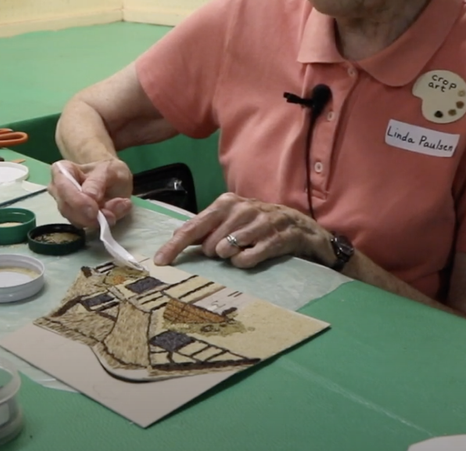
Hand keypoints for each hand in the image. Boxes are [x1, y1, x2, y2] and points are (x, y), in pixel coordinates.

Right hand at [48, 159, 132, 228]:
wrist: (116, 181)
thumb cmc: (109, 171)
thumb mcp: (110, 170)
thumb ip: (98, 181)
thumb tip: (89, 195)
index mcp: (62, 170)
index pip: (62, 186)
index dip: (76, 200)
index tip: (94, 209)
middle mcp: (59, 190)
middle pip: (66, 207)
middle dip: (88, 215)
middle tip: (110, 215)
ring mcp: (66, 206)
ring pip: (76, 220)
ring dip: (98, 219)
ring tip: (119, 208)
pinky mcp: (76, 219)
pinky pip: (86, 226)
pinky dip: (102, 223)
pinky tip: (114, 214)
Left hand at [153, 193, 332, 267]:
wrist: (305, 228)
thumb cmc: (260, 227)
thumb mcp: (232, 223)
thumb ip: (207, 230)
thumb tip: (177, 241)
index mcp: (226, 203)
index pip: (193, 226)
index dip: (174, 245)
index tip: (160, 261)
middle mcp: (242, 208)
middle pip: (209, 242)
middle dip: (213, 253)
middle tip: (228, 251)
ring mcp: (262, 221)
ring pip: (228, 248)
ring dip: (229, 256)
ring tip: (240, 253)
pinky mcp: (280, 237)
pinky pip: (251, 255)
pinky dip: (245, 261)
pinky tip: (250, 259)